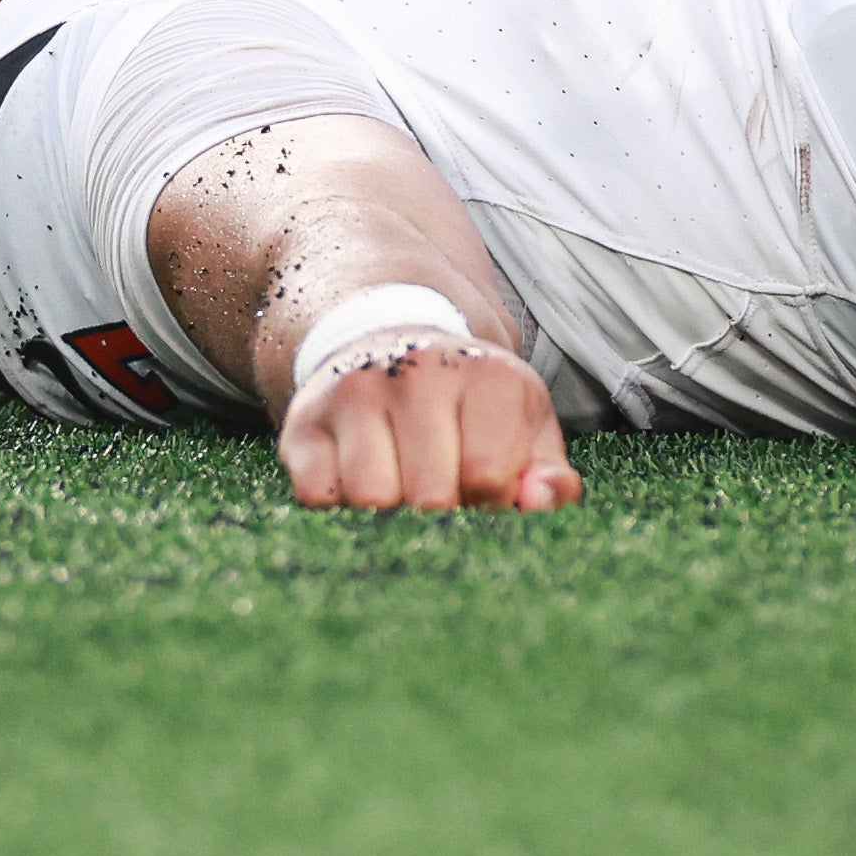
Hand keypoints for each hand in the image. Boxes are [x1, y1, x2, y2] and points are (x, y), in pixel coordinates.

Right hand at [278, 335, 583, 512]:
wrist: (389, 339)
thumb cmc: (469, 403)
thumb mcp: (525, 425)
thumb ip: (551, 475)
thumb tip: (539, 501)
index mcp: (488, 375)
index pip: (489, 477)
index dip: (490, 504)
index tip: (486, 491)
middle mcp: (419, 373)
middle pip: (430, 496)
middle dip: (442, 515)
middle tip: (444, 497)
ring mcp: (355, 393)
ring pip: (371, 499)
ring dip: (389, 515)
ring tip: (403, 490)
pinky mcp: (304, 420)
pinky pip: (318, 496)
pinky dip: (339, 507)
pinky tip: (358, 482)